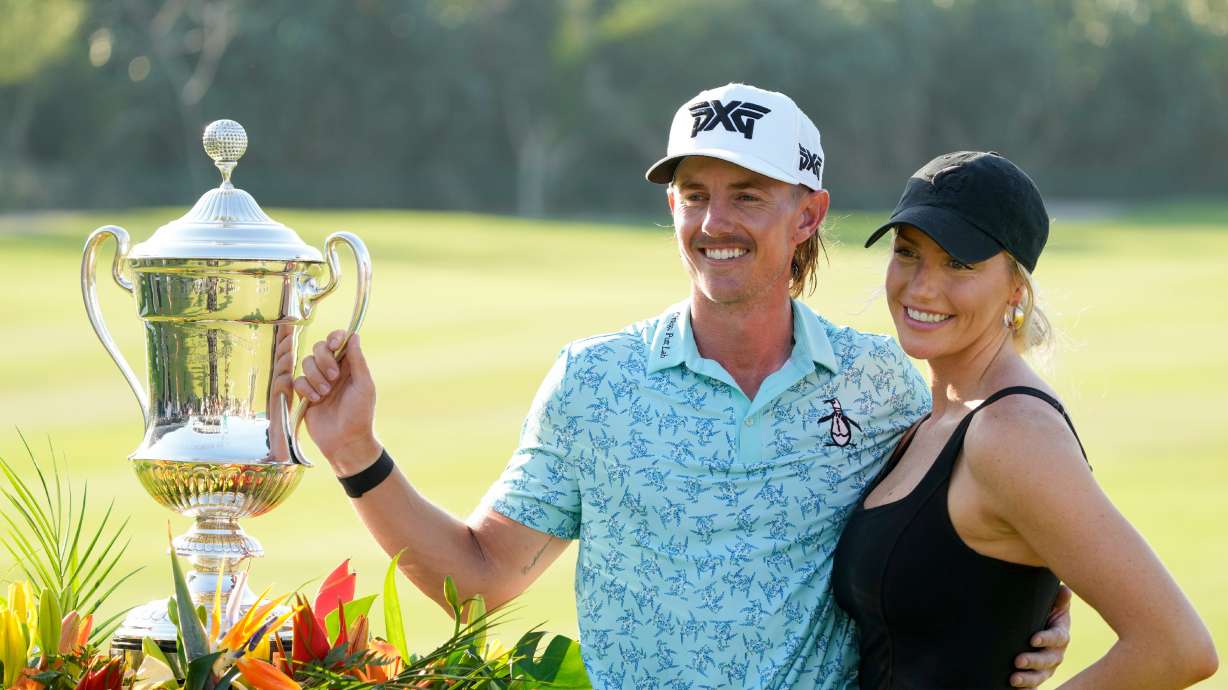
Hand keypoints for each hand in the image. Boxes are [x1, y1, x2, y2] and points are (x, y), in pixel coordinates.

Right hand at [285, 330, 381, 474]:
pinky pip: (298, 381)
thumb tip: (354, 335)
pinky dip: (305, 388)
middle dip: (324, 359)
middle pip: (319, 348)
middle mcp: (333, 371)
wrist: (345, 441)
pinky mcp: (305, 394)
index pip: (339, 341)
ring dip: (315, 376)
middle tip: (334, 377)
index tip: (335, 346)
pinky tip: (315, 400)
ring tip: (325, 394)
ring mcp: (318, 382)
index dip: (334, 338)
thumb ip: (357, 361)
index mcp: (350, 366)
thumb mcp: (364, 386)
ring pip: (306, 363)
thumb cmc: (360, 414)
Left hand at [1011, 584, 1072, 687]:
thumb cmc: (1042, 610)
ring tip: (1013, 679)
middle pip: (1048, 660)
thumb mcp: (1050, 602)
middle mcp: (1056, 653)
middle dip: (1033, 661)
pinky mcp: (1036, 676)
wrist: (1034, 623)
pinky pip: (1032, 686)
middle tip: (1018, 660)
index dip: (1047, 639)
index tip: (1033, 639)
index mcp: (1060, 634)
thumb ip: (1057, 598)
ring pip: (1040, 676)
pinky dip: (1025, 689)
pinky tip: (1014, 689)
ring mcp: (1046, 667)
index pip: (1057, 638)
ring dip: (1028, 679)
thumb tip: (1064, 590)